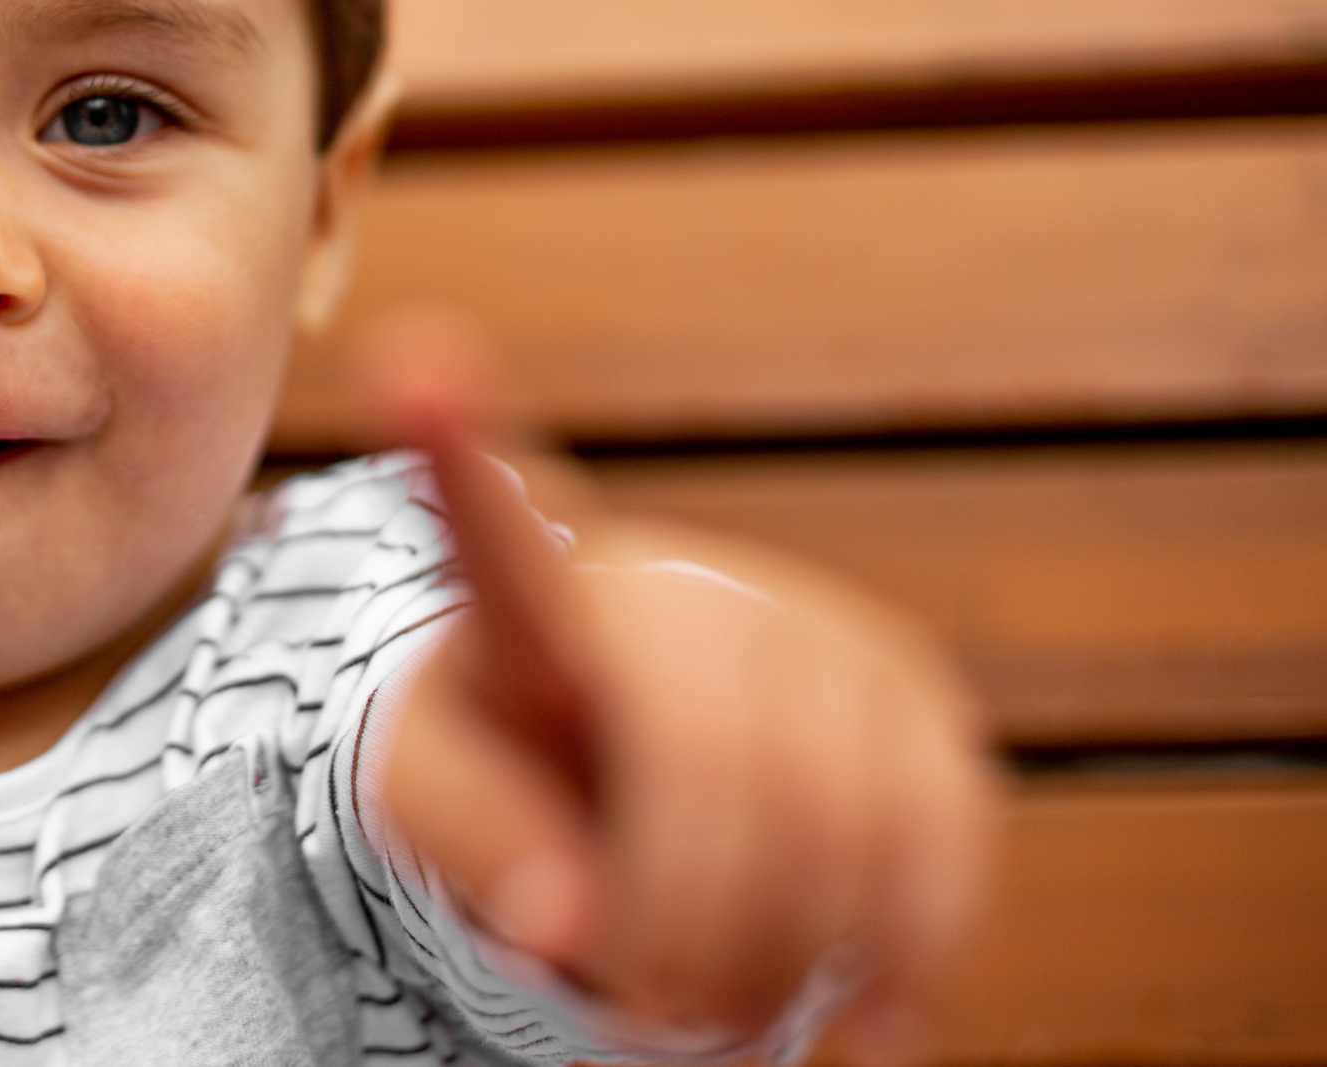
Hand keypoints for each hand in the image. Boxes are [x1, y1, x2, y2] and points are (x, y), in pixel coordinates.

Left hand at [362, 313, 994, 1060]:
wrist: (628, 770)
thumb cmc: (515, 782)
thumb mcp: (439, 805)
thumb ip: (478, 848)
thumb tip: (567, 923)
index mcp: (529, 600)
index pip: (487, 522)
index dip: (453, 444)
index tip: (415, 361)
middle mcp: (680, 586)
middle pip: (710, 766)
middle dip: (685, 928)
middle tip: (645, 1017)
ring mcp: (812, 630)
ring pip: (842, 822)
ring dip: (785, 962)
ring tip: (717, 1013)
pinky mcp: (916, 697)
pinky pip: (945, 842)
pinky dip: (905, 959)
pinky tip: (859, 1027)